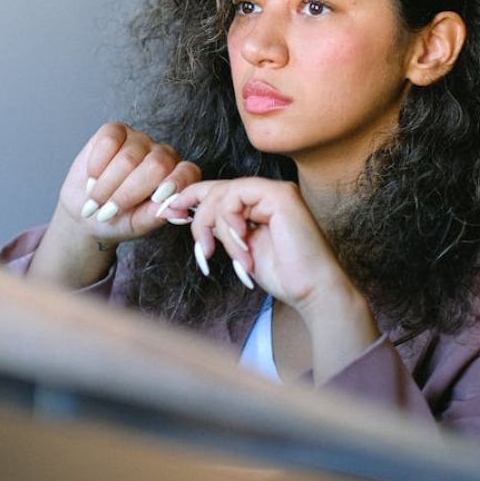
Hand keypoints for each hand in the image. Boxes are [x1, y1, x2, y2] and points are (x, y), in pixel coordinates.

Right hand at [29, 122, 200, 287]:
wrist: (86, 210)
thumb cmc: (117, 220)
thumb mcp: (137, 225)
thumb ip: (157, 216)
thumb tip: (180, 212)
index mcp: (176, 178)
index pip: (187, 172)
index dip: (175, 184)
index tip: (156, 199)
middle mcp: (162, 155)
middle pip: (157, 165)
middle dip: (128, 193)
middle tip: (108, 212)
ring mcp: (139, 140)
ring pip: (129, 157)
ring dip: (107, 184)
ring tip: (96, 200)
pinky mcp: (115, 131)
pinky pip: (109, 140)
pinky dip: (97, 163)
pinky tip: (93, 177)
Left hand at [168, 178, 379, 380]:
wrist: (312, 290)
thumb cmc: (283, 275)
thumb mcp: (240, 249)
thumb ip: (221, 229)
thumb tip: (190, 215)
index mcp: (258, 204)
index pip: (216, 191)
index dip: (188, 199)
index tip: (167, 213)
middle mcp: (267, 192)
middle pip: (214, 190)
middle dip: (196, 217)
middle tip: (196, 245)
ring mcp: (274, 191)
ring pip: (222, 194)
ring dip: (214, 228)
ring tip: (221, 254)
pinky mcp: (279, 195)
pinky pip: (236, 197)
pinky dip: (229, 222)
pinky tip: (240, 244)